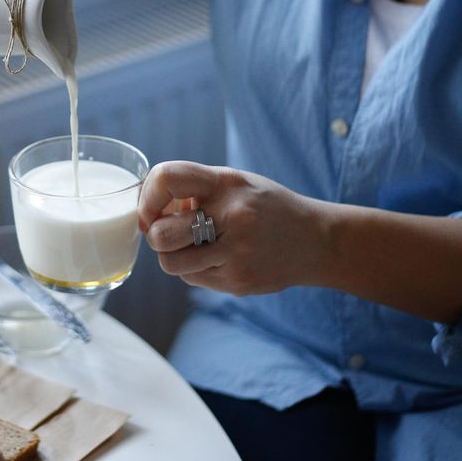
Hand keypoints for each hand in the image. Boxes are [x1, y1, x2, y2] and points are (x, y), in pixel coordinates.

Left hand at [138, 161, 330, 294]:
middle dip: (156, 235)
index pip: (167, 178)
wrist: (317, 241)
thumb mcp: (234, 183)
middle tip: (170, 232)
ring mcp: (237, 253)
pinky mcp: (238, 282)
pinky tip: (217, 258)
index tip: (151, 207)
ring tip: (193, 246)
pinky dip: (195, 270)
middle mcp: (232, 216)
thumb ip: (193, 189)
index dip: (148, 196)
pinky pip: (192, 279)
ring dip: (173, 256)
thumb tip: (144, 207)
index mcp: (226, 184)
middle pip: (161, 234)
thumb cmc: (264, 207)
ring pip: (171, 264)